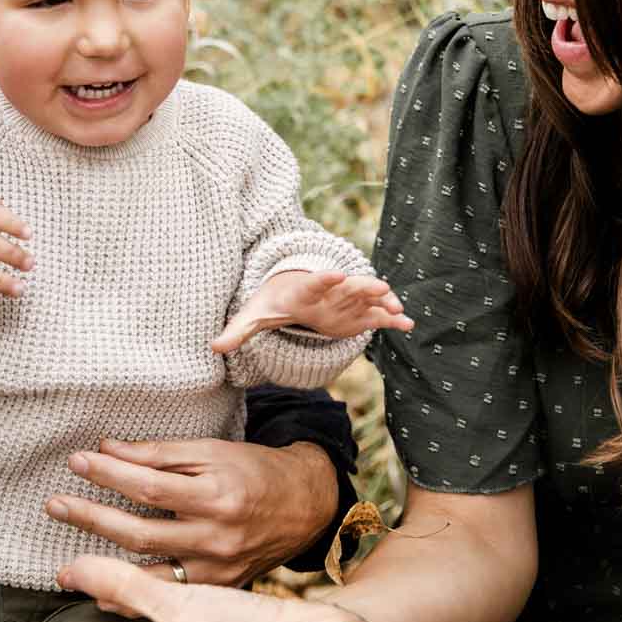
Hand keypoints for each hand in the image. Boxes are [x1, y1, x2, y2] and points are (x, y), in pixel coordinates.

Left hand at [45, 438, 337, 586]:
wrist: (306, 506)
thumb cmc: (254, 470)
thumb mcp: (212, 452)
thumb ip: (159, 454)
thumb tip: (106, 448)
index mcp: (216, 494)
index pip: (149, 486)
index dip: (108, 474)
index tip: (76, 461)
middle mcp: (217, 535)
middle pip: (140, 531)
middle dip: (91, 518)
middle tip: (54, 505)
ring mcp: (219, 568)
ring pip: (151, 573)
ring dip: (102, 572)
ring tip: (64, 569)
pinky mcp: (220, 588)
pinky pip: (171, 599)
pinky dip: (136, 601)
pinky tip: (104, 600)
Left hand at [210, 270, 412, 353]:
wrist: (291, 291)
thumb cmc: (273, 303)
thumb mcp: (255, 315)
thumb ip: (238, 331)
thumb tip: (213, 347)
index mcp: (305, 290)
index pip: (315, 281)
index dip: (325, 278)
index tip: (337, 274)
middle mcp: (330, 291)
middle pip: (348, 286)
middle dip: (363, 286)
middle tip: (381, 286)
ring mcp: (346, 300)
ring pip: (367, 297)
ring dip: (383, 301)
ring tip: (399, 309)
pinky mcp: (357, 312)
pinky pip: (377, 315)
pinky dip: (392, 318)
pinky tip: (408, 325)